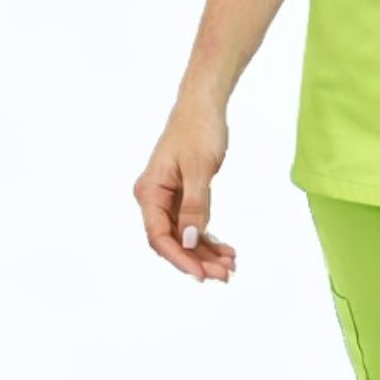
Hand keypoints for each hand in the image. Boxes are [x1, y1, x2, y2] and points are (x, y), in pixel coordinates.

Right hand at [134, 98, 236, 280]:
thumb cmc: (198, 130)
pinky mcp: (183, 195)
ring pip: (184, 235)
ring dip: (206, 252)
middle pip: (172, 240)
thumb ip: (194, 206)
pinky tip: (226, 250)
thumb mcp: (199, 169)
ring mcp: (169, 198)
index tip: (201, 274)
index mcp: (149, 191)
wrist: (204, 105)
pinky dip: (208, 237)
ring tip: (230, 266)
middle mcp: (154, 197)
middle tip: (224, 274)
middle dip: (197, 259)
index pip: (159, 236)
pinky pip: (193, 223)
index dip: (180, 258)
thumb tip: (189, 240)